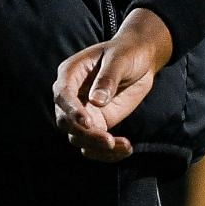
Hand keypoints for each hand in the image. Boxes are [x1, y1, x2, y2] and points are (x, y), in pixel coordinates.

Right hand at [52, 10, 173, 162]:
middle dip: (85, 135)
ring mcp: (83, 112)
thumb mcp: (119, 59)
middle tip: (109, 141)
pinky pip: (94, 145)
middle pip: (66, 122)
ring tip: (124, 146)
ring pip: (79, 138)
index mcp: (71, 73)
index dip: (72, 111)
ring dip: (98, 147)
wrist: (141, 60)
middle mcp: (72, 96)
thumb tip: (96, 101)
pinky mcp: (97, 124)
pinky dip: (107, 153)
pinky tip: (125, 150)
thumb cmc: (127, 53)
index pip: (62, 96)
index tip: (87, 123)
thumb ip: (108, 78)